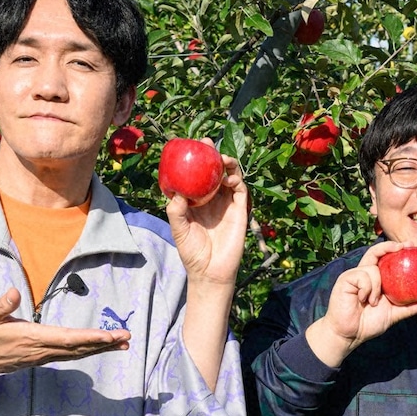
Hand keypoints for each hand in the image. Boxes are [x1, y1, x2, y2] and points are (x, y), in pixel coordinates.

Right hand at [0, 288, 128, 415]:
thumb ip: (1, 305)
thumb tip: (13, 292)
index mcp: (33, 338)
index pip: (68, 338)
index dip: (90, 338)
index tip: (109, 336)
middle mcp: (42, 350)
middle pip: (80, 347)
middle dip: (105, 343)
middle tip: (128, 338)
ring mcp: (43, 356)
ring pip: (77, 353)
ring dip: (100, 348)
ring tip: (122, 344)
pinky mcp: (41, 358)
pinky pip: (70, 355)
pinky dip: (88, 351)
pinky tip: (98, 348)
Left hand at [166, 151, 248, 287]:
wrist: (210, 271)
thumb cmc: (192, 252)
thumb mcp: (178, 229)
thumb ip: (175, 211)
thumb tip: (178, 193)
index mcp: (197, 201)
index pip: (198, 176)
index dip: (196, 161)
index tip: (191, 147)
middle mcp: (213, 199)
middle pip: (215, 171)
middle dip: (213, 155)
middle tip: (207, 145)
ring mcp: (227, 204)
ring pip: (230, 177)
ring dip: (228, 165)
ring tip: (222, 159)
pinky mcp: (240, 212)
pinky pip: (241, 192)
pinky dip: (237, 181)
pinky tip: (230, 178)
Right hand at [305, 241, 416, 365]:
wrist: (350, 335)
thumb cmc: (368, 324)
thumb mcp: (393, 315)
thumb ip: (409, 309)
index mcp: (375, 280)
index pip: (385, 259)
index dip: (396, 249)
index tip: (411, 246)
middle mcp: (365, 274)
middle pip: (375, 252)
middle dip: (389, 246)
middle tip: (403, 246)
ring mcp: (354, 275)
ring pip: (372, 268)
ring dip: (377, 286)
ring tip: (372, 302)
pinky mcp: (346, 279)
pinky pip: (362, 276)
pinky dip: (367, 288)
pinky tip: (363, 300)